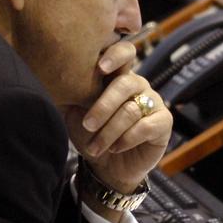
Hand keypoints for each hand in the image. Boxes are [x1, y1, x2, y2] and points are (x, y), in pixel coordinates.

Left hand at [63, 39, 172, 197]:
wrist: (106, 168)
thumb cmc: (90, 136)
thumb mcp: (74, 113)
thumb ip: (71, 93)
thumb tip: (58, 76)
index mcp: (117, 76)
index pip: (124, 53)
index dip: (115, 56)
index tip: (100, 67)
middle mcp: (138, 85)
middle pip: (125, 84)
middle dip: (103, 106)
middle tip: (88, 125)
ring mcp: (153, 102)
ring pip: (131, 110)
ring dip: (109, 132)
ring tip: (95, 147)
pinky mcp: (164, 122)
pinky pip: (146, 126)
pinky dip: (127, 139)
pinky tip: (115, 148)